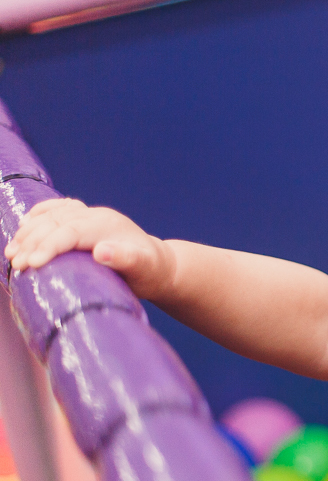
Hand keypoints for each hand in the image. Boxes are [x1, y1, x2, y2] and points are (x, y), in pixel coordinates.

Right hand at [3, 198, 175, 298]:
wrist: (159, 264)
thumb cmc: (150, 271)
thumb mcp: (143, 269)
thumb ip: (126, 259)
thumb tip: (101, 251)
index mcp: (107, 225)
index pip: (70, 231)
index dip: (49, 246)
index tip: (31, 264)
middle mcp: (96, 216)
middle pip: (56, 223)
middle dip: (32, 242)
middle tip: (15, 264)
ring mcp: (90, 215)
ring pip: (52, 216)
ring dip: (29, 232)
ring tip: (11, 252)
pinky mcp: (86, 220)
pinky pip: (58, 209)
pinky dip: (39, 214)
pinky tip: (25, 224)